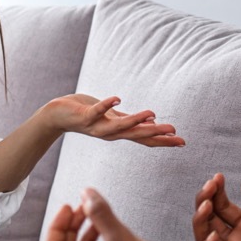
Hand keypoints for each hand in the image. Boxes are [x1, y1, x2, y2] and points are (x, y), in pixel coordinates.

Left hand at [43, 94, 184, 147]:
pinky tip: (118, 98)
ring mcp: (97, 126)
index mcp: (119, 132)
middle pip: (136, 135)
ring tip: (153, 114)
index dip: (163, 141)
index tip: (182, 142)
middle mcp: (110, 133)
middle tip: (176, 134)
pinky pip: (97, 111)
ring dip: (135, 121)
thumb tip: (153, 125)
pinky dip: (106, 105)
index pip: (144, 139)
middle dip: (157, 135)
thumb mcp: (113, 119)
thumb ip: (131, 123)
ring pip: (119, 126)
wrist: (58, 115)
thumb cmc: (88, 114)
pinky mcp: (85, 116)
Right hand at [193, 173, 240, 240]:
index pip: (222, 206)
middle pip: (208, 220)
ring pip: (203, 238)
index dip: (216, 192)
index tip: (217, 177)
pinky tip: (214, 234)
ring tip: (207, 206)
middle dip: (203, 201)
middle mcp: (238, 239)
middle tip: (209, 188)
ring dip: (199, 221)